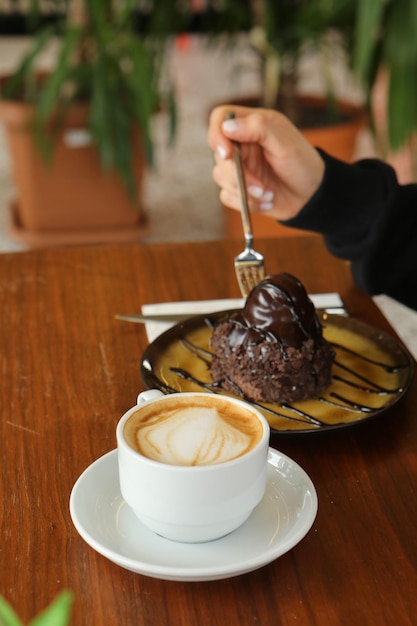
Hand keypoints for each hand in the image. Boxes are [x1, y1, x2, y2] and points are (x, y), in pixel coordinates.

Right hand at [207, 105, 324, 221]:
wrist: (311, 195)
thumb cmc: (302, 163)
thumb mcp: (285, 141)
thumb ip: (258, 127)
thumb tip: (227, 127)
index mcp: (250, 125)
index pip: (220, 118)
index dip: (217, 134)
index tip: (227, 153)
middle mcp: (240, 144)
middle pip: (218, 154)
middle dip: (237, 175)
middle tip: (260, 187)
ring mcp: (237, 167)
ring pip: (220, 177)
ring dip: (245, 191)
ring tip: (269, 194)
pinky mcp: (237, 188)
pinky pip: (227, 197)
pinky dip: (247, 203)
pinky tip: (267, 202)